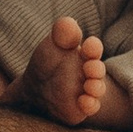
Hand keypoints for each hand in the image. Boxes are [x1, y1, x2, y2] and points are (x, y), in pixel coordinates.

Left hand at [0, 18, 119, 126]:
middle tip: (90, 67)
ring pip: (98, 89)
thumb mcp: (52, 45)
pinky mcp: (81, 108)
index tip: (89, 46)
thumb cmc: (47, 63)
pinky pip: (91, 107)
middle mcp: (88, 73)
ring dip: (97, 87)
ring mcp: (86, 91)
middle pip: (98, 70)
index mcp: (83, 54)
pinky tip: (84, 101)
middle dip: (97, 69)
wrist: (34, 90)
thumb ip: (61, 33)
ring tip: (90, 86)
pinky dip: (91, 105)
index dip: (93, 47)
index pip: (93, 49)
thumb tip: (69, 23)